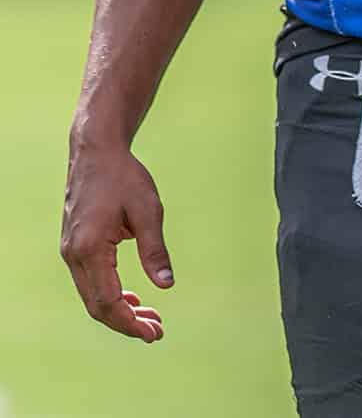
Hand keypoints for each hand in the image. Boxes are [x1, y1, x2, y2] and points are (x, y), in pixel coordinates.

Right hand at [61, 144, 170, 341]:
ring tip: (149, 317)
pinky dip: (110, 294)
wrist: (96, 152)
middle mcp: (74, 256)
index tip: (154, 333)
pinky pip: (90, 281)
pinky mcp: (75, 247)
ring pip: (92, 296)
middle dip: (126, 323)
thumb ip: (155, 249)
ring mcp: (71, 252)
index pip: (108, 302)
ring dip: (119, 310)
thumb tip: (166, 285)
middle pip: (97, 306)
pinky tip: (132, 298)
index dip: (130, 322)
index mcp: (90, 249)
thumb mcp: (148, 210)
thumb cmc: (124, 177)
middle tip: (157, 330)